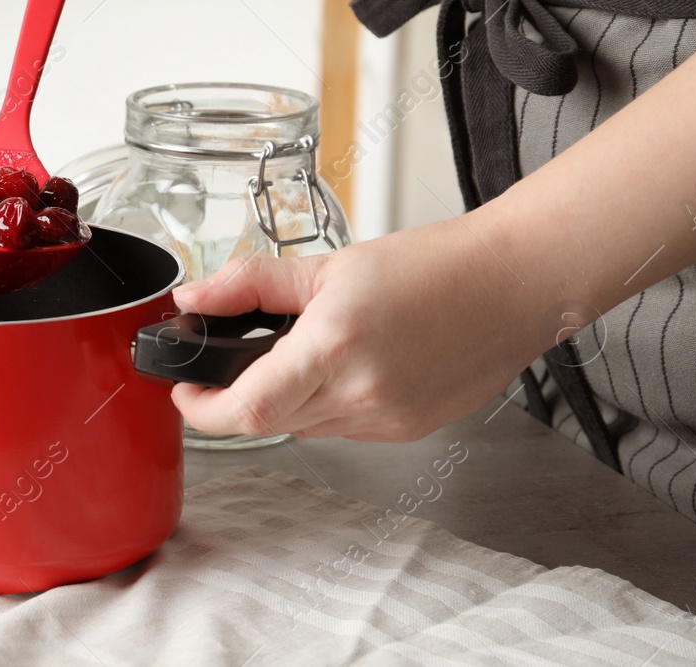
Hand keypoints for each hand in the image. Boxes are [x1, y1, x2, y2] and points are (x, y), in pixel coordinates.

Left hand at [168, 221, 565, 440]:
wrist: (510, 285)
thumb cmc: (434, 267)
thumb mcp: (327, 264)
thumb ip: (249, 283)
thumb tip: (194, 299)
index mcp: (335, 348)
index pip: (247, 410)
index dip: (202, 409)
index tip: (185, 389)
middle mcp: (361, 395)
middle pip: (268, 423)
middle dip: (235, 399)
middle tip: (223, 365)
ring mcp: (386, 420)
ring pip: (303, 428)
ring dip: (282, 401)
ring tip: (296, 353)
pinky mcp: (406, 430)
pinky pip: (341, 428)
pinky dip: (324, 404)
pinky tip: (343, 366)